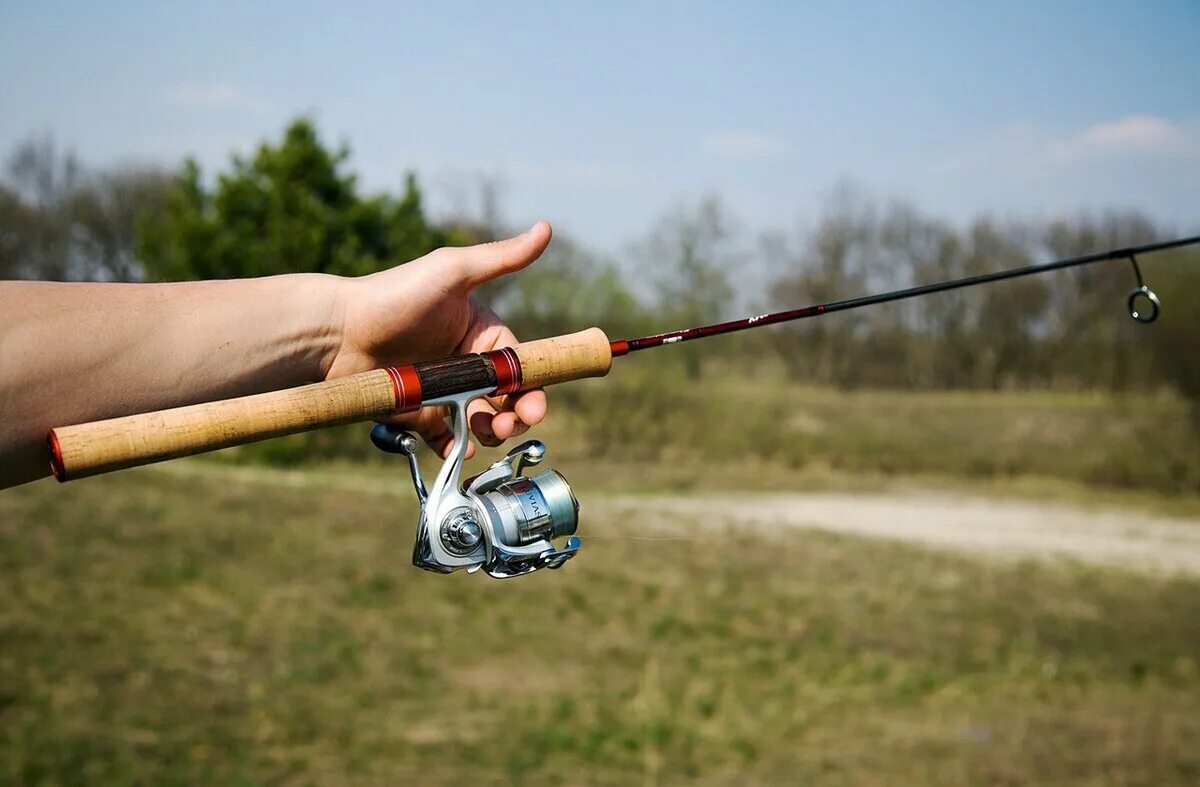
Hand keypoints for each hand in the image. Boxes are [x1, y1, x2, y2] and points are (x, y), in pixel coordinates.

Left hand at [326, 222, 552, 457]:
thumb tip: (547, 227)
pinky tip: (459, 450)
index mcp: (483, 333)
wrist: (336, 331)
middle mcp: (468, 364)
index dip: (532, 389)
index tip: (534, 407)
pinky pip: (447, 438)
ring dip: (491, 434)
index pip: (520, 367)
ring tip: (482, 434)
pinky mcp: (419, 413)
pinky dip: (458, 449)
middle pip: (507, 400)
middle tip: (507, 426)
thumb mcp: (452, 271)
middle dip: (516, 417)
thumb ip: (502, 258)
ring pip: (482, 423)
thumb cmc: (394, 295)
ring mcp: (444, 391)